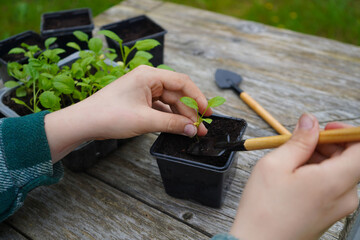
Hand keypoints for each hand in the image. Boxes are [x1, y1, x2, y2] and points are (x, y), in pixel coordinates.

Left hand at [45, 65, 211, 160]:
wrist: (84, 123)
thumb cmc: (109, 115)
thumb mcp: (145, 120)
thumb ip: (172, 123)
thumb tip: (192, 129)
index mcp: (149, 75)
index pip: (182, 82)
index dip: (197, 97)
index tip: (207, 112)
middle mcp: (148, 80)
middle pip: (177, 93)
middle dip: (190, 111)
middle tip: (201, 127)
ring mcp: (143, 91)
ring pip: (170, 102)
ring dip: (181, 116)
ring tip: (192, 130)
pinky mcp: (140, 101)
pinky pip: (160, 108)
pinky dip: (169, 117)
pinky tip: (178, 127)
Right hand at [230, 114, 359, 239]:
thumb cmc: (264, 210)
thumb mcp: (275, 165)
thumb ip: (299, 140)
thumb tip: (310, 121)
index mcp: (334, 182)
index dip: (347, 132)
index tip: (326, 128)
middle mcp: (344, 197)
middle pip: (350, 158)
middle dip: (327, 144)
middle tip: (298, 143)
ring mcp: (339, 208)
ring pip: (339, 171)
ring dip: (319, 159)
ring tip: (290, 163)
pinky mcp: (330, 213)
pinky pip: (333, 185)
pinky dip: (317, 173)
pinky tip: (293, 177)